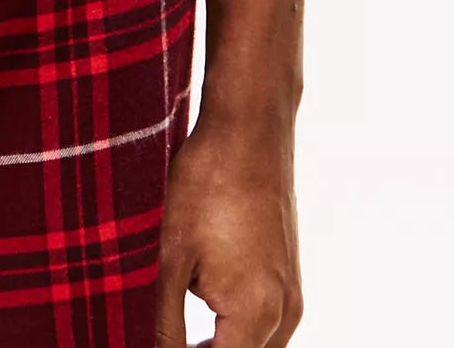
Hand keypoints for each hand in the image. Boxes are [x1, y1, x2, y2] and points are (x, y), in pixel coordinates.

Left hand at [154, 112, 302, 345]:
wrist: (249, 128)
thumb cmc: (206, 184)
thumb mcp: (171, 259)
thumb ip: (166, 324)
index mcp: (255, 314)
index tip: (160, 343)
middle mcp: (285, 312)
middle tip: (165, 339)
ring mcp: (292, 293)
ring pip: (260, 347)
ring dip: (224, 347)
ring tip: (181, 336)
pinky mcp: (290, 274)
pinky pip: (269, 324)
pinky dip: (239, 330)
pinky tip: (206, 309)